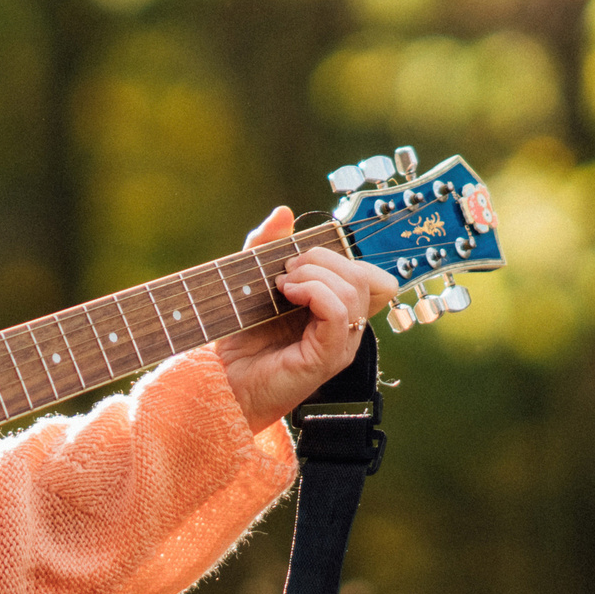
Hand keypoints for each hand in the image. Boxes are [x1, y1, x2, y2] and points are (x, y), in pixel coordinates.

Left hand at [218, 206, 398, 431]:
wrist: (221, 381)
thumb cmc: (239, 339)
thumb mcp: (252, 279)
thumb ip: (267, 245)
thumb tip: (285, 212)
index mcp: (338, 311)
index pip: (373, 276)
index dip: (343, 256)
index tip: (301, 258)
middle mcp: (347, 329)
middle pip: (365, 276)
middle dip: (323, 258)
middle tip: (286, 269)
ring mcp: (340, 345)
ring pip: (354, 290)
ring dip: (315, 274)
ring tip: (284, 283)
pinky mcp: (326, 357)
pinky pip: (340, 313)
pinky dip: (314, 292)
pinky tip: (288, 293)